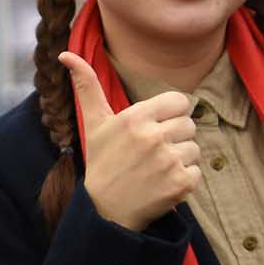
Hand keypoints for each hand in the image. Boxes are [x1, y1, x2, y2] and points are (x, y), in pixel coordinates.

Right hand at [59, 51, 200, 232]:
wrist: (105, 210)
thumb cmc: (101, 162)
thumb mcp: (94, 123)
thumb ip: (87, 86)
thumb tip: (66, 53)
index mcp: (136, 117)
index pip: (179, 102)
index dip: (170, 115)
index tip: (155, 128)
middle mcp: (153, 137)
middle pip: (189, 124)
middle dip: (175, 137)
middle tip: (153, 153)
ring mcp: (168, 161)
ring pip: (195, 148)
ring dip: (181, 159)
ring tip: (157, 169)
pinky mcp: (181, 183)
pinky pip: (197, 171)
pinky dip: (185, 179)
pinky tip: (164, 183)